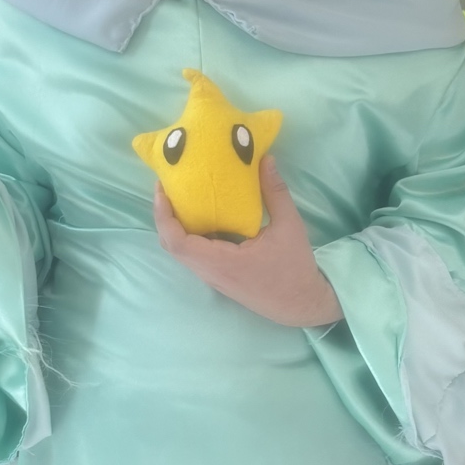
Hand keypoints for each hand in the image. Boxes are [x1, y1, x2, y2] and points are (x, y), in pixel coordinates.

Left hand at [153, 156, 341, 327]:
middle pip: (171, 245)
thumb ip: (275, 192)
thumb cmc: (295, 268)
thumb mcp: (289, 226)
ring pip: (182, 251)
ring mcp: (212, 277)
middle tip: (168, 186)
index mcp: (221, 261)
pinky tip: (200, 214)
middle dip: (164, 215)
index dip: (164, 216)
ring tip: (180, 195)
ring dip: (175, 225)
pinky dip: (190, 234)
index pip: (177, 242)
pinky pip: (194, 255)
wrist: (302, 304)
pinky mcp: (218, 277)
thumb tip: (266, 160)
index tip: (162, 190)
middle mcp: (210, 272)